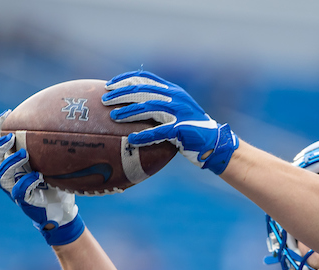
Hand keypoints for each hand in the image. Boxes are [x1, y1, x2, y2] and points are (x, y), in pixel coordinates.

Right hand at [0, 112, 84, 246]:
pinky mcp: (23, 202)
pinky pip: (18, 192)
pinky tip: (38, 176)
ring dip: (11, 162)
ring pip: (1, 176)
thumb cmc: (55, 183)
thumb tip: (61, 122)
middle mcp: (9, 177)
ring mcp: (14, 190)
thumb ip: (48, 148)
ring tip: (25, 154)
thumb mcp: (51, 163)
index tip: (7, 114)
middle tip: (12, 137)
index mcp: (12, 165)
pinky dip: (27, 182)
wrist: (61, 210)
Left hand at [101, 70, 237, 174]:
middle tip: (105, 100)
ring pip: (148, 108)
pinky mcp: (181, 130)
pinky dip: (144, 135)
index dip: (125, 79)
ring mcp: (179, 113)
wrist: (213, 141)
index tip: (109, 84)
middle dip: (121, 94)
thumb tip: (133, 103)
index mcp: (172, 90)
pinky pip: (159, 131)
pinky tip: (131, 140)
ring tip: (113, 116)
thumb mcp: (176, 109)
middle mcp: (175, 97)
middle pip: (142, 91)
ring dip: (128, 112)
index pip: (145, 78)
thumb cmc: (190, 128)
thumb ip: (159, 103)